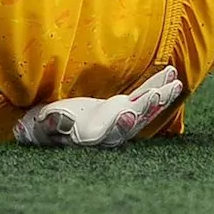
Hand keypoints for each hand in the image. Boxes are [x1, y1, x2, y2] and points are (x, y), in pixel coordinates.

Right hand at [13, 66, 184, 147]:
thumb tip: (60, 121)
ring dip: (159, 96)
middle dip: (147, 108)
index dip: (119, 125)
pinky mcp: (122, 107)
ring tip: (174, 82)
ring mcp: (118, 120)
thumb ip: (49, 124)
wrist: (44, 125)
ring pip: (144, 110)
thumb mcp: (38, 125)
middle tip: (159, 94)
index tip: (127, 114)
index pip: (107, 134)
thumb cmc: (39, 126)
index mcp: (90, 137)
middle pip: (132, 123)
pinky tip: (170, 76)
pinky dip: (156, 87)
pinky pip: (143, 98)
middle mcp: (109, 131)